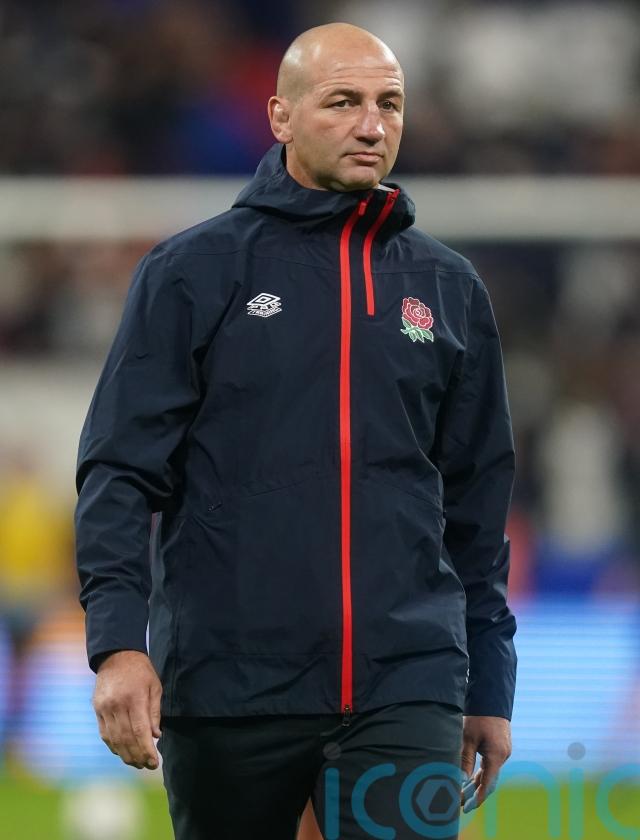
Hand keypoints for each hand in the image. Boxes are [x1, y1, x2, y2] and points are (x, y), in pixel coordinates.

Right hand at [92, 650, 162, 769]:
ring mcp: (104, 709)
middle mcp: (116, 705)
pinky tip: (123, 753)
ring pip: (114, 740)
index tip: (155, 762)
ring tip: (137, 764)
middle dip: (138, 757)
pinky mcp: (97, 710)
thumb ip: (155, 712)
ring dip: (126, 755)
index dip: (147, 750)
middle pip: (126, 739)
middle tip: (148, 766)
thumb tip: (155, 736)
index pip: (140, 731)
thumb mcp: (155, 686)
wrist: (116, 656)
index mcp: (134, 698)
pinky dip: (114, 747)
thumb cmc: (140, 671)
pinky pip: (105, 734)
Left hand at [459, 715, 510, 811]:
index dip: (477, 798)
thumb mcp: (467, 737)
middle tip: (461, 804)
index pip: (487, 784)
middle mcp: (503, 756)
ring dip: (477, 784)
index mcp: (496, 756)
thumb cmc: (478, 716)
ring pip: (490, 774)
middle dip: (475, 794)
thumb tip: (460, 780)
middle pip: (489, 781)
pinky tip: (471, 779)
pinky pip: (490, 766)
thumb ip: (465, 760)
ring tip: (463, 794)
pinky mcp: (500, 747)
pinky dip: (481, 774)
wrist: (491, 698)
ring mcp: (503, 752)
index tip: (466, 807)